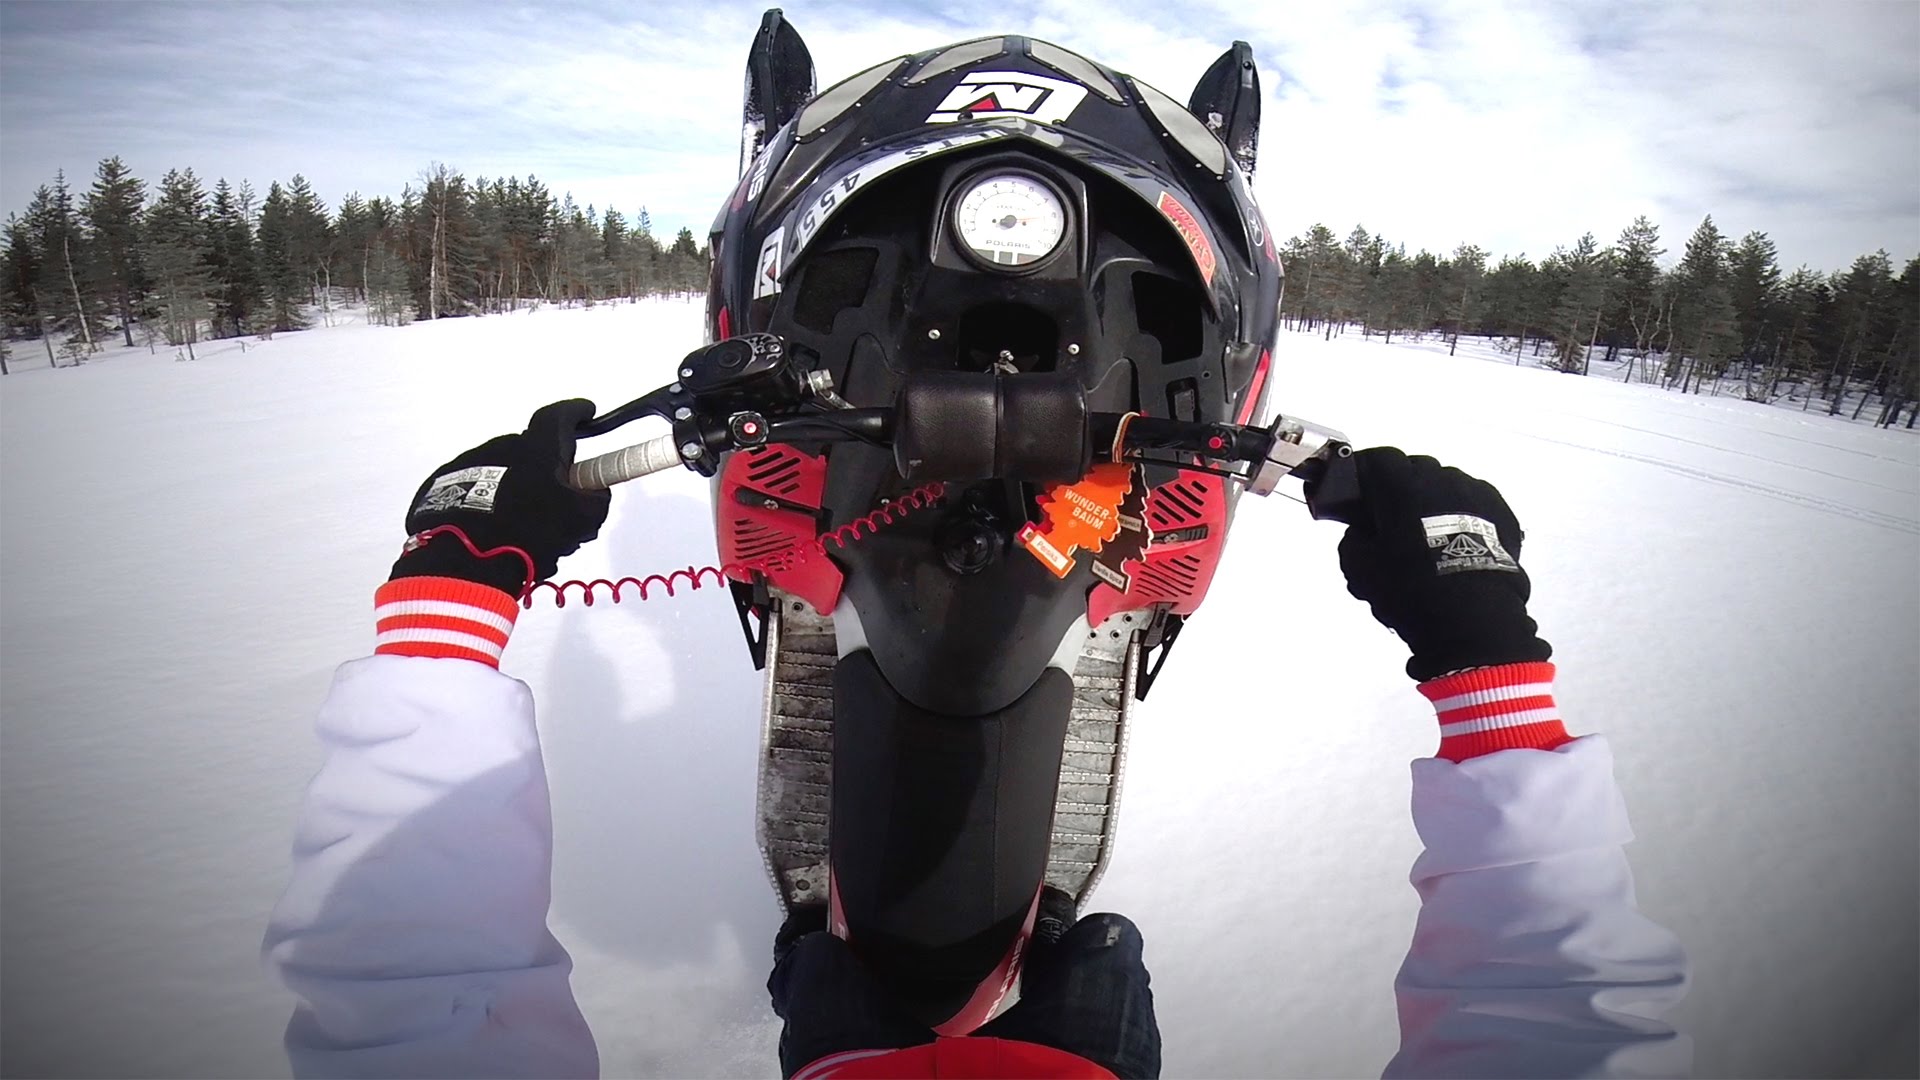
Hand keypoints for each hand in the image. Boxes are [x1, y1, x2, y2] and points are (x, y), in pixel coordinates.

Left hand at [389, 399, 610, 596]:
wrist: (464, 559)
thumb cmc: (530, 532)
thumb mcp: (582, 520)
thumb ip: (597, 499)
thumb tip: (595, 491)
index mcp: (538, 446)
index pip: (561, 415)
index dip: (576, 413)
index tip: (587, 416)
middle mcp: (501, 445)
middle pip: (531, 450)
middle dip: (544, 470)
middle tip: (553, 504)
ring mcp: (467, 463)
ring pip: (500, 472)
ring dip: (513, 490)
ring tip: (517, 528)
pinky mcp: (441, 485)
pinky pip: (471, 489)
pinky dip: (484, 503)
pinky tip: (488, 531)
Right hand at [1325, 447, 1549, 680]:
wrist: (1472, 617)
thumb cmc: (1410, 588)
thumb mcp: (1360, 568)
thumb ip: (1353, 539)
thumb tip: (1363, 531)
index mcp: (1402, 485)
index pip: (1379, 459)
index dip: (1367, 473)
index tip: (1361, 494)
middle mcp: (1441, 479)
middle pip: (1415, 468)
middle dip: (1401, 487)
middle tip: (1392, 518)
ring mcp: (1476, 493)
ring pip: (1446, 484)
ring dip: (1433, 499)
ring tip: (1429, 533)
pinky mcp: (1502, 512)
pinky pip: (1474, 501)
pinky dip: (1461, 513)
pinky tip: (1456, 541)